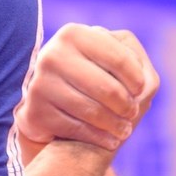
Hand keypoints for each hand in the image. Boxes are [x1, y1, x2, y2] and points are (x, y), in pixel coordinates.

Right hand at [16, 24, 158, 151]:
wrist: (54, 107)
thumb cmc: (94, 80)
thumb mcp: (113, 60)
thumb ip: (133, 59)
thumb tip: (140, 78)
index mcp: (74, 34)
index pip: (120, 59)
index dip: (137, 80)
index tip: (140, 90)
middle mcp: (52, 54)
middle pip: (108, 89)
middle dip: (127, 106)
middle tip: (132, 113)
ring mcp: (40, 83)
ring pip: (93, 111)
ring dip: (116, 125)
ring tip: (124, 130)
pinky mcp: (35, 112)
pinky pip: (77, 130)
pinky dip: (100, 138)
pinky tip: (110, 141)